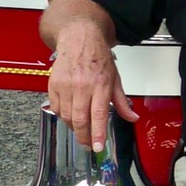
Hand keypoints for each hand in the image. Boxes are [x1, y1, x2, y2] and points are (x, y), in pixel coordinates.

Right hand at [47, 24, 136, 151]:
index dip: (97, 133)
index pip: (98, 114)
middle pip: (80, 119)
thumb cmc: (99, 57)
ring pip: (67, 116)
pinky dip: (63, 116)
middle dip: (84, 136)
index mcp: (100, 84)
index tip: (97, 146)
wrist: (79, 38)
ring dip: (74, 127)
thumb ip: (122, 101)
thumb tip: (132, 117)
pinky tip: (70, 115)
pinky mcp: (53, 85)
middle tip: (89, 144)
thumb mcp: (115, 78)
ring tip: (82, 129)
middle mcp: (82, 86)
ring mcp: (66, 86)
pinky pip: (56, 108)